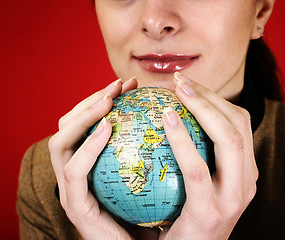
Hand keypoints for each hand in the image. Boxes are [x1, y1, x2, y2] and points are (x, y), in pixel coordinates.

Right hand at [48, 77, 138, 239]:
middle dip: (89, 101)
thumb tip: (170, 112)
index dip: (99, 99)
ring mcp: (70, 190)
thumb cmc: (150, 215)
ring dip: (83, 116)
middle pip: (65, 127)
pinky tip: (109, 127)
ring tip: (108, 100)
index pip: (82, 124)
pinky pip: (76, 171)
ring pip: (60, 143)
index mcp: (86, 164)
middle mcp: (72, 174)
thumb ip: (148, 148)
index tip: (127, 84)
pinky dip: (88, 146)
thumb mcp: (149, 173)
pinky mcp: (76, 207)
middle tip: (118, 85)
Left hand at [159, 73, 257, 239]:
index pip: (236, 123)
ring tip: (174, 92)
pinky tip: (166, 119)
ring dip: (202, 108)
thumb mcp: (191, 182)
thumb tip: (163, 117)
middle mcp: (246, 181)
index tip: (185, 84)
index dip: (214, 98)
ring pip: (228, 140)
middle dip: (209, 97)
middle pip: (237, 125)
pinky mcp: (211, 212)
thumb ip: (189, 155)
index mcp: (243, 171)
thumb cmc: (181, 216)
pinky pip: (197, 169)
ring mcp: (233, 198)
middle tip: (179, 81)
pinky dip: (183, 140)